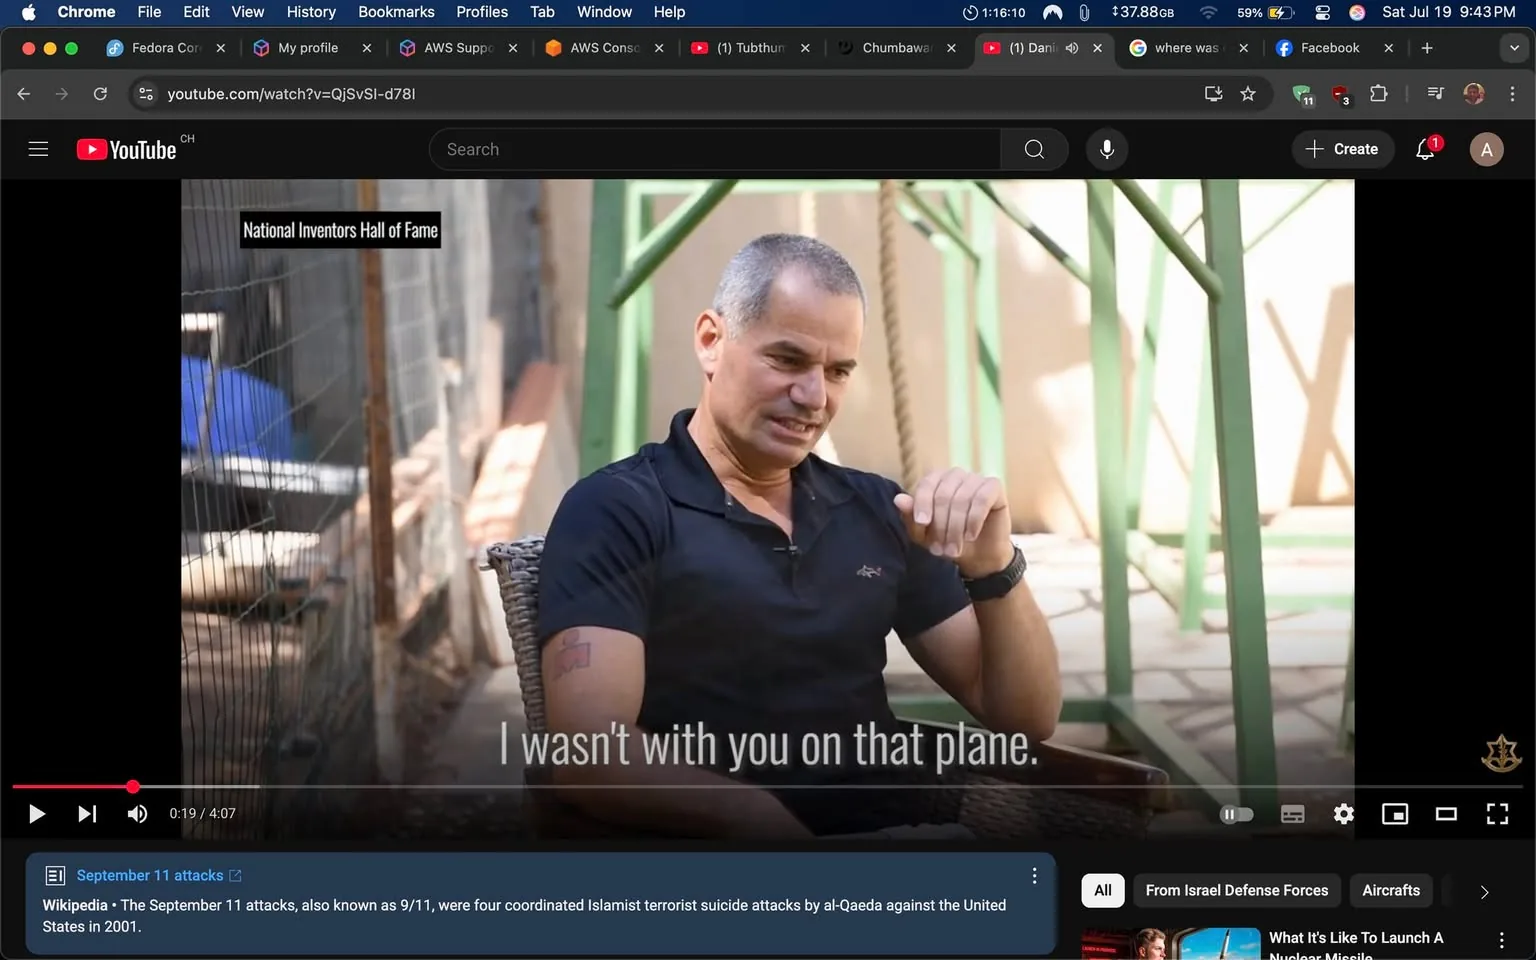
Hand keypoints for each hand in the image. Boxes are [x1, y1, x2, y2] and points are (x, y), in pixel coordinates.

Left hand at [894, 468, 1013, 576]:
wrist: (979, 556)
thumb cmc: (948, 540)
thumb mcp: (924, 534)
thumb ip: (911, 517)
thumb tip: (898, 499)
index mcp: (937, 480)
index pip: (926, 484)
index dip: (922, 504)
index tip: (922, 524)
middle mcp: (956, 475)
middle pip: (943, 494)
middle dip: (941, 525)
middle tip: (941, 549)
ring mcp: (976, 478)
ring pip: (962, 498)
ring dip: (956, 528)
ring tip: (954, 549)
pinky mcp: (994, 487)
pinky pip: (982, 499)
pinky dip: (974, 520)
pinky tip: (970, 535)